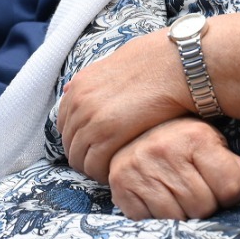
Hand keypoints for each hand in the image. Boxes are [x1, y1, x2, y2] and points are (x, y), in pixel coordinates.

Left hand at [58, 30, 188, 182]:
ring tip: (113, 171)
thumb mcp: (114, 64)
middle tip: (105, 165)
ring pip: (78, 159)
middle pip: (69, 144)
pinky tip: (119, 172)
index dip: (78, 140)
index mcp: (79, 85)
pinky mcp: (107, 133)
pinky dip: (103, 173)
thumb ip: (91, 81)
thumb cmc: (154, 64)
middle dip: (85, 157)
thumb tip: (69, 88)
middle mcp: (79, 102)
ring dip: (93, 168)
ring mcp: (91, 118)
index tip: (95, 148)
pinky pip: (94, 165)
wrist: (175, 64)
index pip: (63, 124)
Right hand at [108, 118, 239, 220]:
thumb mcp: (212, 146)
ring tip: (177, 195)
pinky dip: (158, 218)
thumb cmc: (180, 142)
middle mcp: (165, 150)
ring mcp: (140, 168)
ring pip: (178, 218)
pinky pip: (151, 221)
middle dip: (205, 206)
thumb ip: (237, 170)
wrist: (132, 133)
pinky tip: (157, 198)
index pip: (230, 188)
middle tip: (195, 191)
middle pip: (204, 206)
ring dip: (182, 214)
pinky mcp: (122, 186)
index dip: (229, 194)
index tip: (219, 186)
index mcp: (195, 137)